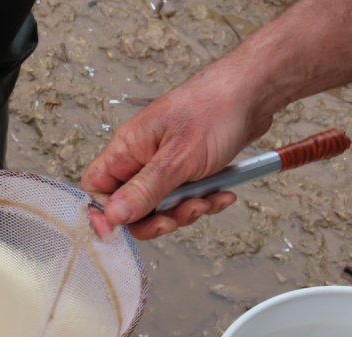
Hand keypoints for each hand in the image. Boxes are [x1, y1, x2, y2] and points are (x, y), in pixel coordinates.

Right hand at [82, 62, 272, 239]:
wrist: (255, 91)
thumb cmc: (215, 109)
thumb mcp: (177, 158)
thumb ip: (144, 190)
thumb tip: (112, 216)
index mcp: (127, 148)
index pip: (96, 187)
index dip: (103, 212)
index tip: (118, 230)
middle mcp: (141, 157)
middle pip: (130, 205)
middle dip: (153, 219)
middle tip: (173, 220)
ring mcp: (165, 165)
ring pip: (161, 206)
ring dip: (185, 211)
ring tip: (206, 199)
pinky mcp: (187, 170)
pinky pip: (185, 198)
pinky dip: (203, 201)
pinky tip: (221, 193)